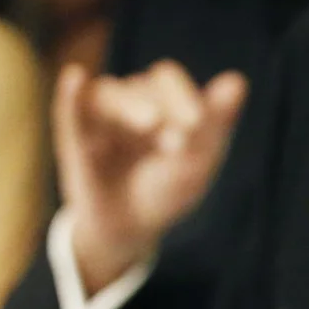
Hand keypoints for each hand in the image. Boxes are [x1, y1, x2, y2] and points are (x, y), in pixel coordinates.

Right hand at [55, 61, 246, 293]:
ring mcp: (100, 115)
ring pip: (110, 94)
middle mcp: (129, 100)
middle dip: (161, 105)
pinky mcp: (74, 134)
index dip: (181, 99)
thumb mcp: (194, 164)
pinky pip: (70, 108)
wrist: (124, 230)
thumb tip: (238, 79)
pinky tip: (76, 77)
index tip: (193, 127)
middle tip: (175, 140)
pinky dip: (71, 93)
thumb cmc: (164, 194)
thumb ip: (214, 122)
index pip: (167, 81)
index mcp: (161, 101)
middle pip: (143, 85)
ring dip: (129, 106)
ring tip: (149, 124)